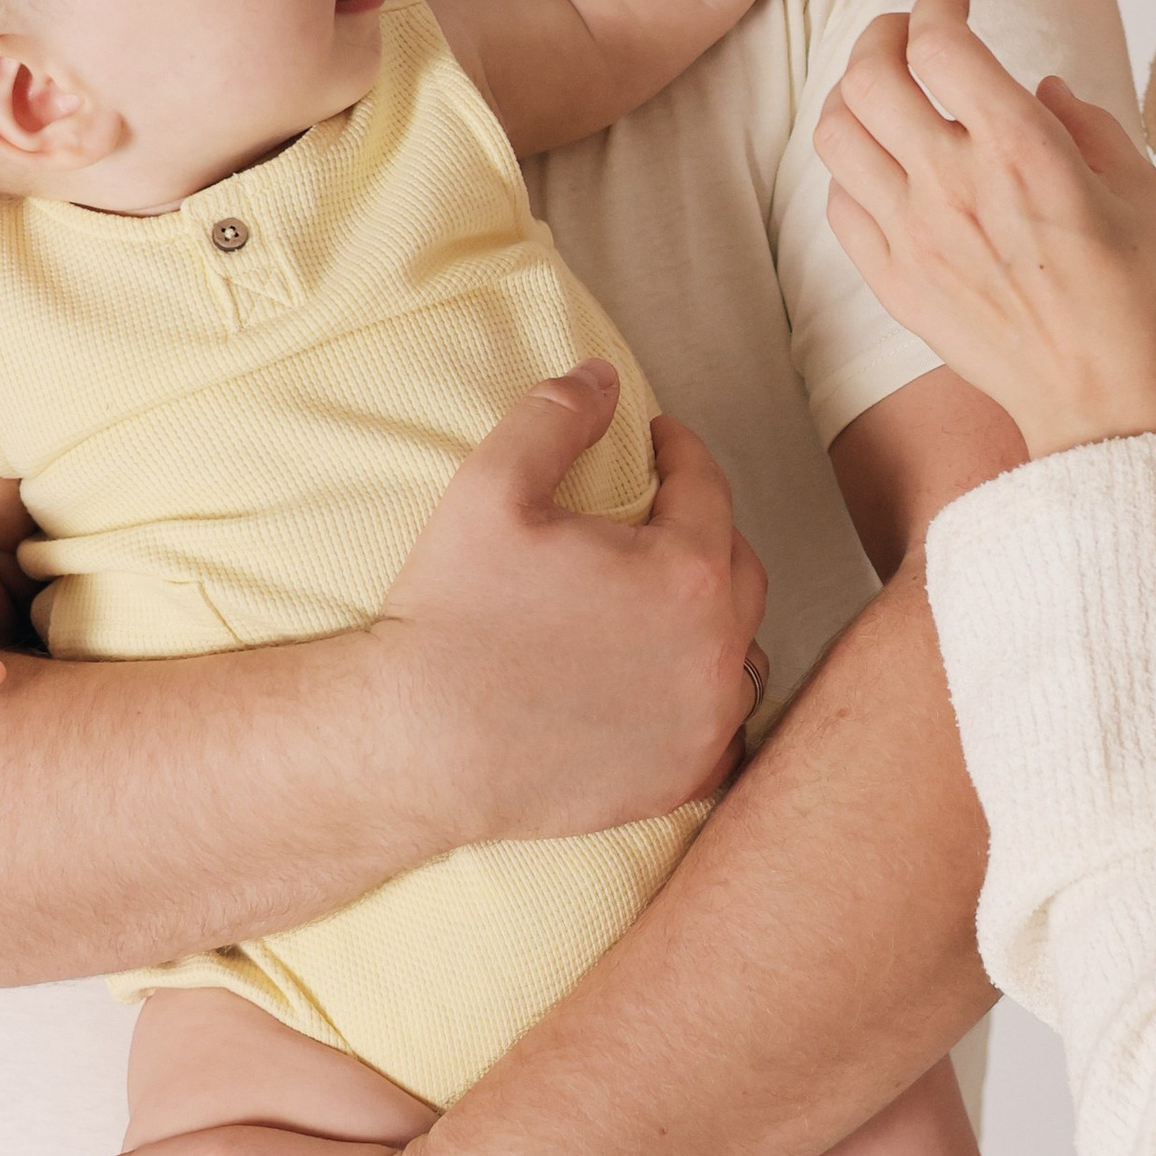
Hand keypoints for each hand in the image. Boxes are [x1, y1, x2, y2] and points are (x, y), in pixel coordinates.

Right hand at [368, 363, 767, 843]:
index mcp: (685, 573)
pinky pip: (724, 727)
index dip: (681, 451)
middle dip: (705, 529)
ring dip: (715, 615)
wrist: (414, 745)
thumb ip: (554, 417)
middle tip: (659, 513)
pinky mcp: (681, 778)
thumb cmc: (451, 615)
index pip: (707, 488)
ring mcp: (704, 723)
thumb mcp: (490, 489)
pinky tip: (669, 679)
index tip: (658, 442)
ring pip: (740, 649)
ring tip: (667, 597)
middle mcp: (715, 651)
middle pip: (738, 567)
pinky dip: (706, 697)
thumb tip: (602, 376)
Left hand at [816, 0, 1155, 461]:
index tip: (954, 1)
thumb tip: (1039, 87)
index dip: (938, 5)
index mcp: (1021, 151)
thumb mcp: (1139, 186)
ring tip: (884, 90)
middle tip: (908, 32)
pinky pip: (839, 203)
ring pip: (836, 133)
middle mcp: (954, 186)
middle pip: (869, 74)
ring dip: (853, 94)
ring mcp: (914, 237)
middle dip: (883, 32)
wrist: (1104, 399)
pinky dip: (852, 168)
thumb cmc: (1135, 293)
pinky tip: (885, 164)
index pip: (940, 43)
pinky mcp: (894, 281)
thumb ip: (1084, 120)